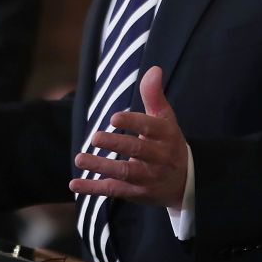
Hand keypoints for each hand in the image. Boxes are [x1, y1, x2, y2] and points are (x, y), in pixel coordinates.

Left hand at [69, 66, 188, 209]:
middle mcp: (159, 157)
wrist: (187, 182)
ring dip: (101, 167)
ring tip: (80, 158)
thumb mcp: (166, 119)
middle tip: (96, 137)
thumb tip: (153, 69)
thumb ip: (155, 95)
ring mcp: (148, 177)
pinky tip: (74, 183)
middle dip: (116, 144)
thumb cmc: (170, 142)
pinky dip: (93, 188)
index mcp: (166, 135)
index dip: (132, 122)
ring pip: (124, 172)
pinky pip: (114, 190)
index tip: (114, 117)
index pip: (150, 127)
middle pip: (137, 150)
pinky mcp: (136, 193)